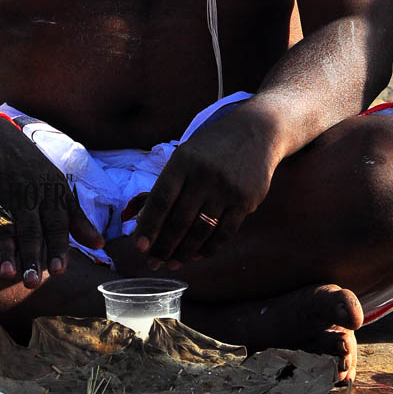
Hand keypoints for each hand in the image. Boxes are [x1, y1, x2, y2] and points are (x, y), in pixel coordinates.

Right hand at [0, 118, 102, 288]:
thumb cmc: (31, 167)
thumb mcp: (56, 186)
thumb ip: (75, 217)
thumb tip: (100, 244)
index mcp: (50, 193)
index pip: (56, 223)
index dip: (58, 247)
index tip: (59, 271)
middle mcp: (27, 196)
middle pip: (30, 229)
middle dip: (31, 255)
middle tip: (31, 283)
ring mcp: (3, 199)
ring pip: (5, 229)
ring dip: (5, 253)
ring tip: (7, 275)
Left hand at [133, 108, 279, 266]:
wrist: (254, 131)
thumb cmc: (210, 148)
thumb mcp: (186, 155)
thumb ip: (169, 185)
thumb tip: (146, 222)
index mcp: (183, 161)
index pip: (161, 200)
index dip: (148, 226)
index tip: (139, 247)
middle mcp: (204, 175)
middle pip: (180, 220)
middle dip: (164, 246)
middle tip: (154, 262)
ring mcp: (226, 188)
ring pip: (201, 231)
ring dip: (185, 252)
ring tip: (174, 262)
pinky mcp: (246, 200)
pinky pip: (225, 233)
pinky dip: (209, 248)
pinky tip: (198, 254)